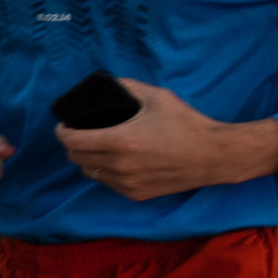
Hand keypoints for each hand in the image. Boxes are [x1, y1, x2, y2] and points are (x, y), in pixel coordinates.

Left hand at [56, 81, 277, 200]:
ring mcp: (127, 183)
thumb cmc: (187, 124)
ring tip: (97, 147)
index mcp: (120, 141)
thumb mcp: (158, 97)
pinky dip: (106, 173)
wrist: (214, 156)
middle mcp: (119, 166)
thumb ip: (128, 87)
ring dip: (88, 160)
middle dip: (73, 145)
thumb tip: (107, 83)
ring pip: (90, 173)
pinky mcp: (136, 194)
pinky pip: (108, 183)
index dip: (63, 132)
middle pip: (76, 158)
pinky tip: (115, 162)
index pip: (72, 142)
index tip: (64, 125)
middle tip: (81, 134)